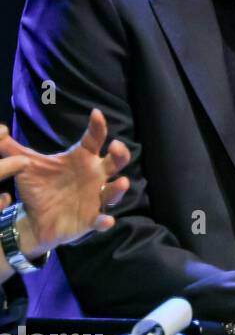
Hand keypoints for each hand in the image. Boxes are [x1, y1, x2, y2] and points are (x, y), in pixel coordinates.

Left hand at [0, 109, 130, 256]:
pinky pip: (102, 220)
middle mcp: (94, 176)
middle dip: (120, 154)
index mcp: (82, 160)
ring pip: (114, 191)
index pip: (94, 140)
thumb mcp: (25, 166)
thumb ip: (12, 149)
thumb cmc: (39, 188)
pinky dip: (105, 221)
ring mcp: (95, 198)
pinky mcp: (91, 219)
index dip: (97, 127)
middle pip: (116, 162)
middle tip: (116, 146)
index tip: (96, 114)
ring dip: (119, 188)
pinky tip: (106, 221)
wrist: (34, 219)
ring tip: (122, 182)